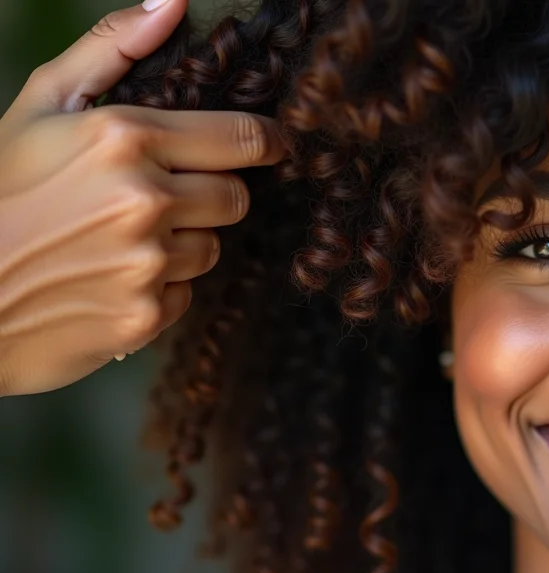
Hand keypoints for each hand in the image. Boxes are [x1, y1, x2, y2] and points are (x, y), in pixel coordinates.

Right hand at [0, 0, 285, 396]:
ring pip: (212, 247)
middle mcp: (144, 201)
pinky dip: (157, 287)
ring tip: (121, 237)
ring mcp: (146, 262)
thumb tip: (174, 4)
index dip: (266, 142)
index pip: (243, 139)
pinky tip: (109, 275)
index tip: (271, 145)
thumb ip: (111, 49)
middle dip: (209, 193)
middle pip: (235, 197)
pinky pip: (185, 293)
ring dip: (182, 242)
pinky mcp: (145, 315)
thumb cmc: (2, 189)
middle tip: (161, 196)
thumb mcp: (43, 106)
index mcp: (124, 139)